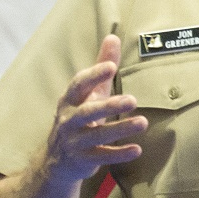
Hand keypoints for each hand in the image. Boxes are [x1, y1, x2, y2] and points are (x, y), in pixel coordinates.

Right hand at [41, 35, 146, 183]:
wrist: (55, 160)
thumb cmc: (78, 118)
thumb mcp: (88, 93)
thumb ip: (101, 66)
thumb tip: (113, 36)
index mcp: (70, 100)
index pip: (79, 85)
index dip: (94, 75)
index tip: (111, 66)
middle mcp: (69, 120)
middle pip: (88, 112)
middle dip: (109, 105)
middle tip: (133, 99)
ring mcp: (74, 142)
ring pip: (97, 136)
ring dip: (120, 129)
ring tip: (143, 122)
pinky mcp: (83, 160)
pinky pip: (101, 157)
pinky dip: (119, 154)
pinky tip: (137, 149)